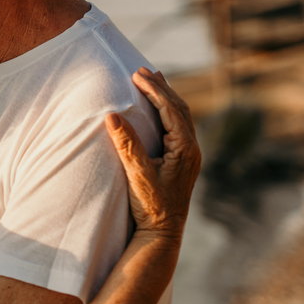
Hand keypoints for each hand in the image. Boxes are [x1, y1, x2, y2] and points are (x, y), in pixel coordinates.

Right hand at [106, 67, 200, 237]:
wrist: (164, 233)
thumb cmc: (151, 207)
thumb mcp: (137, 175)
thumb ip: (127, 145)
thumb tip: (112, 115)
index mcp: (185, 149)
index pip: (171, 110)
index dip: (154, 90)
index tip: (137, 74)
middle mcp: (192, 150)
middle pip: (179, 109)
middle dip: (161, 88)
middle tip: (143, 70)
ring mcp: (189, 156)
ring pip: (181, 116)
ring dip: (166, 97)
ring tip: (153, 79)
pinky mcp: (183, 161)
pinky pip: (178, 127)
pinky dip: (168, 111)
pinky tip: (158, 108)